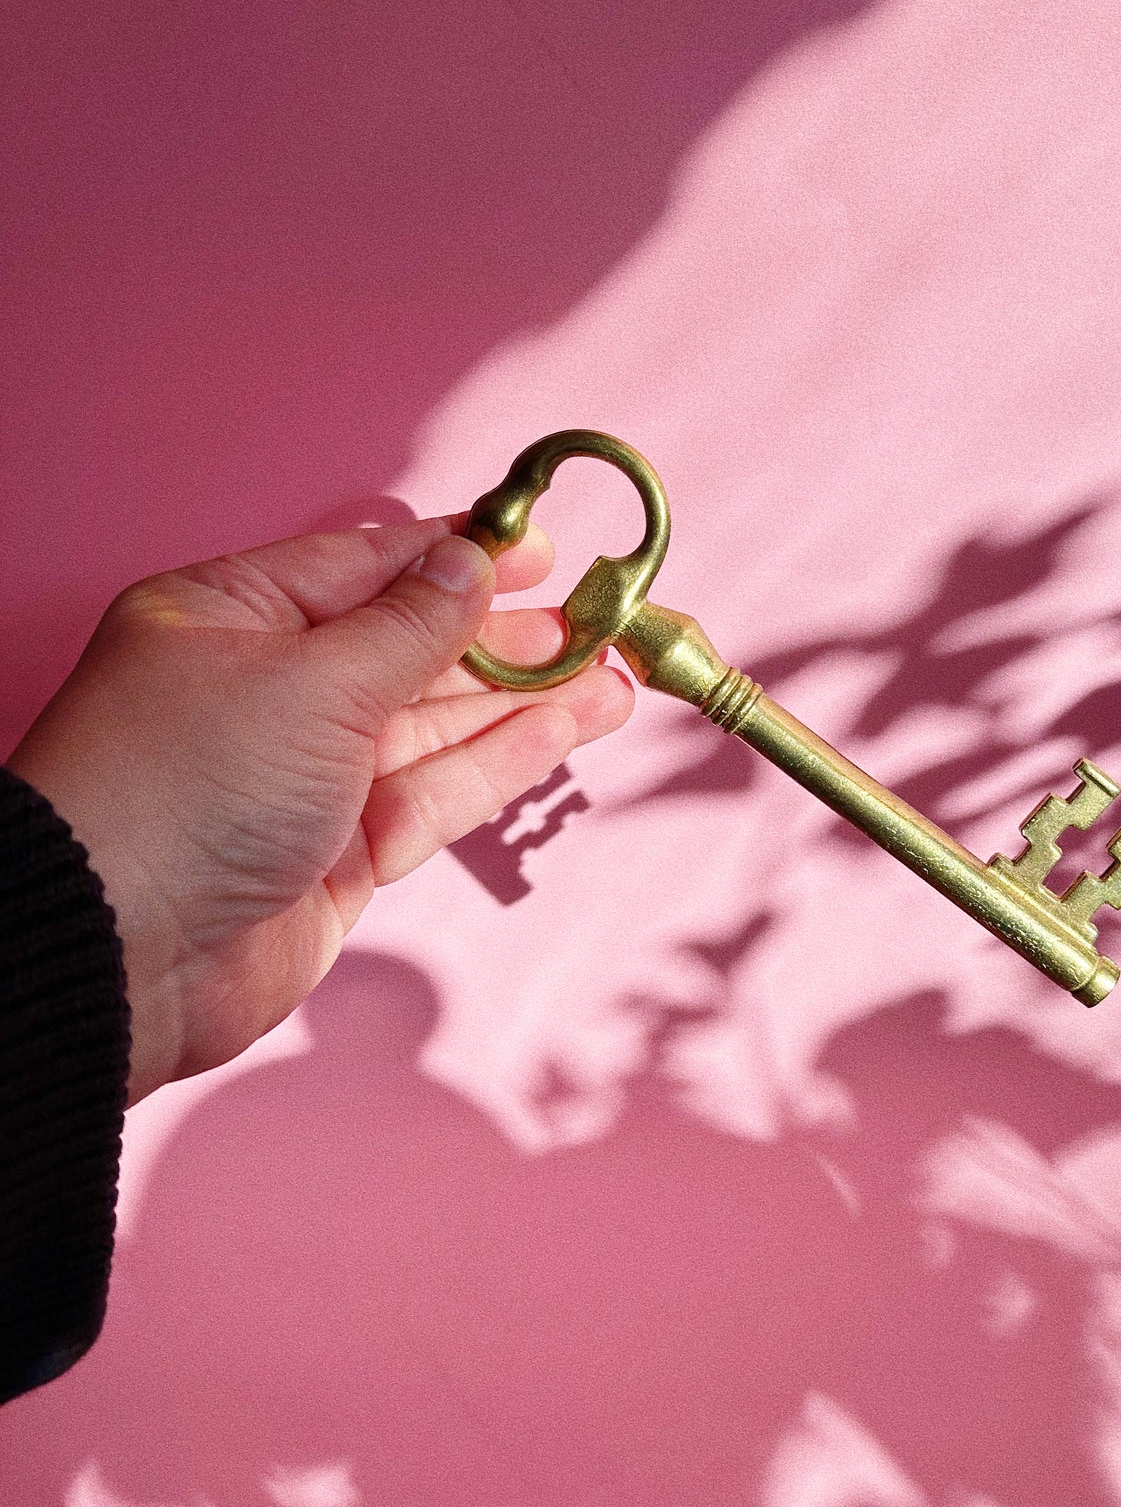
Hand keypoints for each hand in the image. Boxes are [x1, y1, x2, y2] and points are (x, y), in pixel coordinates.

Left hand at [7, 515, 632, 1103]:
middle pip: (406, 648)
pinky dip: (499, 761)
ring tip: (611, 678)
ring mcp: (305, 777)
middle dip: (503, 638)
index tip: (540, 551)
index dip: (455, 557)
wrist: (122, 955)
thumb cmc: (182, 790)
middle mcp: (266, 690)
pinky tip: (563, 730)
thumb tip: (469, 564)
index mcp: (230, 616)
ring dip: (523, 702)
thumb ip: (409, 628)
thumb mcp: (310, 681)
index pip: (363, 567)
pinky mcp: (338, 854)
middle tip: (595, 624)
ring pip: (433, 726)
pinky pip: (433, 793)